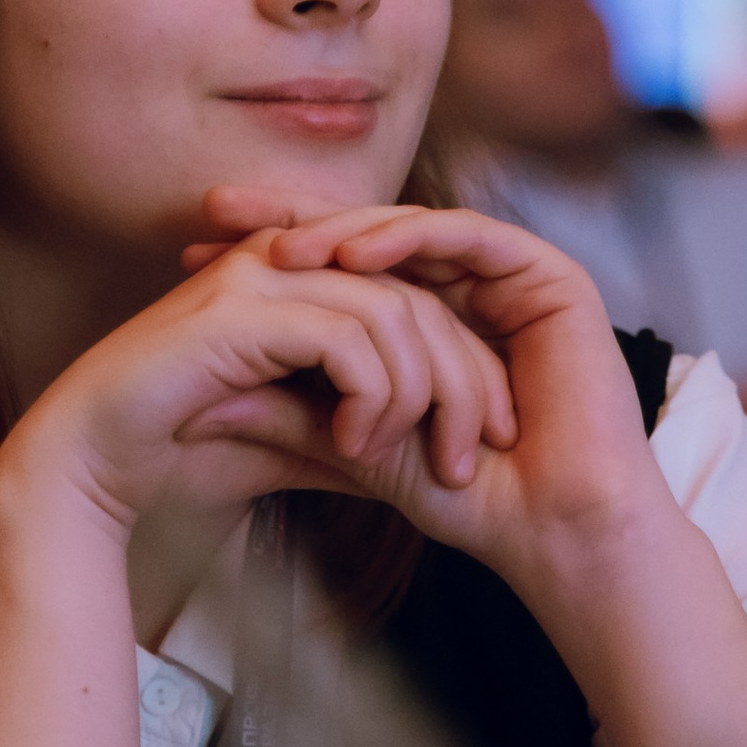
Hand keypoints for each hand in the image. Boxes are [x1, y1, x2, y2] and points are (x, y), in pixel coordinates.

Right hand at [0, 222, 514, 746]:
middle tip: (468, 460)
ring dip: (421, 396)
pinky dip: (370, 396)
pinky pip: (348, 336)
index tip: (487, 442)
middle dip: (464, 384)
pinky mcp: (240, 309)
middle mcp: (285, 262)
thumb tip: (443, 456)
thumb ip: (366, 435)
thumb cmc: (182, 457)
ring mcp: (259, 277)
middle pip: (423, 301)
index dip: (467, 368)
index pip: (419, 301)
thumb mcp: (303, 445)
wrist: (91, 472)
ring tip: (405, 462)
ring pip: (397, 314)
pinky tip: (354, 447)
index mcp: (301, 281)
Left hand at [182, 187, 669, 598]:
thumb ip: (290, 412)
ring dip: (345, 231)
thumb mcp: (354, 445)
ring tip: (283, 247)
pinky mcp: (550, 277)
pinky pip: (470, 239)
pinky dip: (411, 238)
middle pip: (368, 238)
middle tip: (220, 213)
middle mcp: (465, 292)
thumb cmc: (467, 502)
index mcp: (425, 322)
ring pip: (414, 230)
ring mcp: (508, 280)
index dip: (270, 255)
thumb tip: (197, 401)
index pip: (338, 272)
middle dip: (292, 221)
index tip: (193, 252)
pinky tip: (356, 253)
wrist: (552, 533)